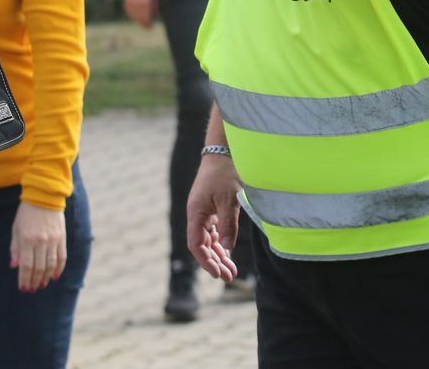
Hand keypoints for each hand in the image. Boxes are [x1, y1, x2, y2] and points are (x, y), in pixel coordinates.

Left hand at [11, 201, 67, 292]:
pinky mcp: (62, 238)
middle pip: (38, 268)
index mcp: (27, 239)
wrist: (44, 196)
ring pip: (50, 265)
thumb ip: (15, 248)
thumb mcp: (16, 229)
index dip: (24, 279)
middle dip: (34, 281)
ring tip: (41, 285)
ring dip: (45, 278)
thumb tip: (14, 266)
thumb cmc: (26, 213)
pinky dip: (59, 268)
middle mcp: (40, 241)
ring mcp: (53, 240)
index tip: (23, 288)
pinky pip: (62, 257)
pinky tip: (55, 276)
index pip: (26, 265)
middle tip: (31, 289)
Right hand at [124, 0, 157, 28]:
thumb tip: (155, 16)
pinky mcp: (127, 0)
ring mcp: (131, 2)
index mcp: (146, 4)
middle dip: (144, 23)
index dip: (148, 25)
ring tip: (142, 20)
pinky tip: (136, 14)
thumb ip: (154, 6)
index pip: (146, 20)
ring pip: (133, 16)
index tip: (151, 27)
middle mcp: (137, 4)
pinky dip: (132, 13)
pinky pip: (129, 10)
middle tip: (147, 26)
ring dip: (138, 19)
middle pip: (140, 19)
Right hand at [186, 153, 241, 280]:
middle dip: (215, 262)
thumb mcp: (228, 199)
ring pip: (210, 239)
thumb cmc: (224, 173)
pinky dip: (222, 242)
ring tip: (232, 270)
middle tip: (229, 277)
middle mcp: (197, 214)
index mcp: (196, 213)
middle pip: (203, 245)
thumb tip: (228, 247)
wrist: (224, 151)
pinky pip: (215, 230)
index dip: (206, 261)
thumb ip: (228, 224)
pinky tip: (229, 253)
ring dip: (220, 254)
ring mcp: (205, 211)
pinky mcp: (213, 207)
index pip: (196, 245)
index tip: (218, 274)